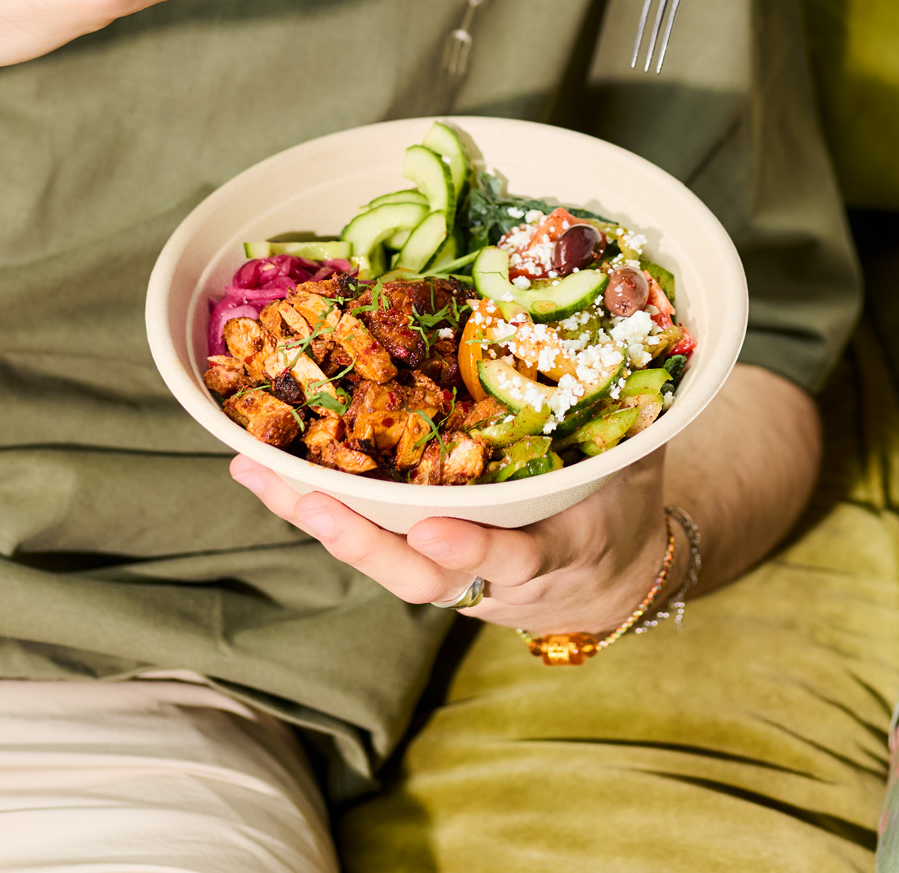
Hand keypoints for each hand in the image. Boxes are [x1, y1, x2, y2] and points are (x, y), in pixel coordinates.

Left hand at [229, 450, 674, 634]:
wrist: (614, 574)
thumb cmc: (624, 500)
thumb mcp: (640, 458)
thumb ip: (635, 409)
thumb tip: (642, 321)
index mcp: (565, 546)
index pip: (520, 557)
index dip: (475, 550)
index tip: (432, 532)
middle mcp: (499, 575)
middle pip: (423, 577)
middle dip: (363, 543)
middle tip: (310, 501)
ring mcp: (457, 574)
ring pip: (383, 561)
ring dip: (317, 520)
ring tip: (256, 471)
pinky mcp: (425, 560)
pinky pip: (372, 540)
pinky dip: (318, 506)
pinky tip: (264, 467)